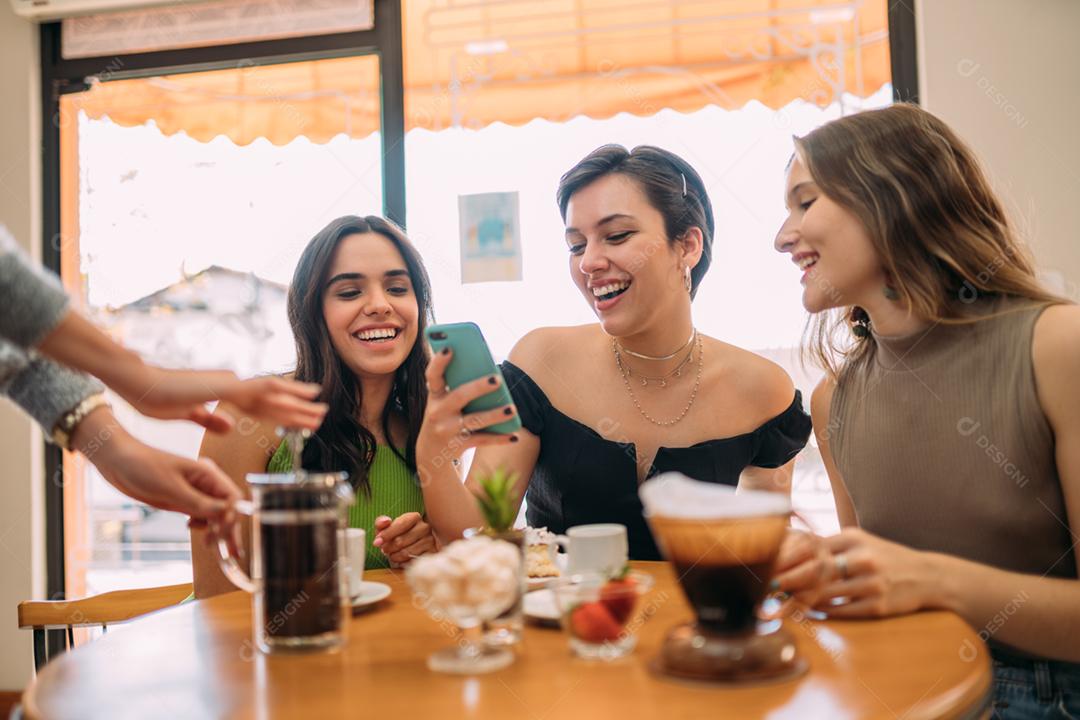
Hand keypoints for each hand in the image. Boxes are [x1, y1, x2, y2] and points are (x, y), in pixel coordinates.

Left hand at [73, 408, 241, 549]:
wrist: (118, 461)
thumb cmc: (143, 466)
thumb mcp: (171, 487)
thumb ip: (198, 502)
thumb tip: (225, 514)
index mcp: (208, 474)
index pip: (233, 498)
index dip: (232, 517)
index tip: (223, 534)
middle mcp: (205, 484)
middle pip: (228, 509)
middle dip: (230, 530)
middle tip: (232, 553)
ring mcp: (194, 493)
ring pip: (216, 515)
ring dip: (218, 531)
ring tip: (215, 549)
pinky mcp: (183, 501)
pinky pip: (201, 516)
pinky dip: (203, 526)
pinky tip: (192, 529)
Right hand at [115, 367, 327, 433]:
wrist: (139, 384)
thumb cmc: (156, 398)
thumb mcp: (188, 414)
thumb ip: (211, 418)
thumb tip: (230, 425)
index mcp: (225, 392)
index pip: (260, 405)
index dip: (282, 413)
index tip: (301, 419)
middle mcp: (233, 384)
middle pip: (273, 400)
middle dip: (298, 410)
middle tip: (322, 415)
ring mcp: (231, 383)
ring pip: (274, 394)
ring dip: (299, 404)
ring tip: (321, 411)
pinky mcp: (225, 385)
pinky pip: (261, 390)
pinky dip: (283, 394)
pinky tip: (301, 397)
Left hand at [372, 513, 438, 564]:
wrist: (413, 545)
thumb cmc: (398, 534)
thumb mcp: (387, 527)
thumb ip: (382, 523)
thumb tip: (385, 522)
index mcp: (414, 517)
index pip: (400, 524)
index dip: (387, 534)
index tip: (377, 542)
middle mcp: (424, 527)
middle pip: (401, 541)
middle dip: (388, 547)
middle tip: (384, 550)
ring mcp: (430, 540)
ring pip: (406, 552)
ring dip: (395, 556)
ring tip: (392, 554)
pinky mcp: (432, 553)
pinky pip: (413, 561)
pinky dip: (403, 562)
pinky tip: (401, 559)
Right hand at [416, 348, 518, 462]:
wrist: (430, 455)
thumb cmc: (445, 418)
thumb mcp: (444, 402)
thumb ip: (461, 386)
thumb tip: (492, 375)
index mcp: (435, 395)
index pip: (433, 375)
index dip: (439, 362)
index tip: (449, 348)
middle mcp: (438, 412)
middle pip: (459, 396)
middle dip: (478, 387)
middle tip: (497, 379)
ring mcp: (447, 430)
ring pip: (474, 420)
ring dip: (494, 415)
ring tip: (511, 409)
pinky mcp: (458, 445)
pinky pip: (482, 440)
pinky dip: (500, 438)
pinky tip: (514, 435)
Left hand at [776, 527, 935, 617]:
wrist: (928, 576)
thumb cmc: (885, 557)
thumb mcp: (861, 541)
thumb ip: (830, 545)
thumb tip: (790, 546)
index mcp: (854, 538)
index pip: (813, 547)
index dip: (788, 558)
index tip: (768, 566)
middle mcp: (862, 558)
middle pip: (816, 570)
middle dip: (789, 581)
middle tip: (769, 589)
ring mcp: (871, 583)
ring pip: (826, 593)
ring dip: (802, 600)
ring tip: (783, 604)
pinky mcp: (877, 606)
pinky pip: (842, 610)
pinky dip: (823, 612)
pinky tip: (810, 612)